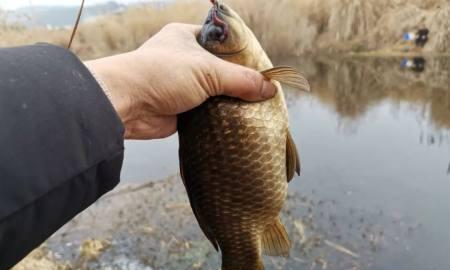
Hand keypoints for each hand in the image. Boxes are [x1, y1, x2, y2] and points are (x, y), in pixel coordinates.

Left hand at [85, 23, 276, 139]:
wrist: (126, 105)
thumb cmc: (161, 74)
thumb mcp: (207, 70)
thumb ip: (241, 79)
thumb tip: (270, 88)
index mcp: (187, 38)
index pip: (223, 42)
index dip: (242, 54)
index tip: (262, 67)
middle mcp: (185, 60)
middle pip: (221, 70)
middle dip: (239, 82)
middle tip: (262, 92)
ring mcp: (182, 86)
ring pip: (215, 93)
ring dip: (230, 102)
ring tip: (256, 109)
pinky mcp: (181, 109)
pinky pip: (207, 113)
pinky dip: (220, 118)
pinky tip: (238, 122)